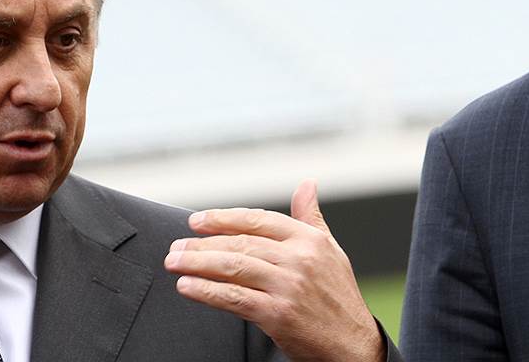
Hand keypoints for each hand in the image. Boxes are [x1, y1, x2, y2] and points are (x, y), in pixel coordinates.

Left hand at [163, 180, 384, 361]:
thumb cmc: (338, 297)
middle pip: (240, 243)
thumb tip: (307, 184)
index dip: (223, 218)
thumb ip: (310, 218)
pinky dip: (206, 291)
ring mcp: (289, 286)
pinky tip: (187, 286)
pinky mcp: (278, 314)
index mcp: (309, 239)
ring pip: (233, 267)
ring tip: (174, 263)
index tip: (196, 221)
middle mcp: (299, 259)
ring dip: (197, 264)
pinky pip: (233, 297)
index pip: (257, 220)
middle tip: (176, 247)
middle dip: (202, 244)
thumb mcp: (330, 251)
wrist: (354, 347)